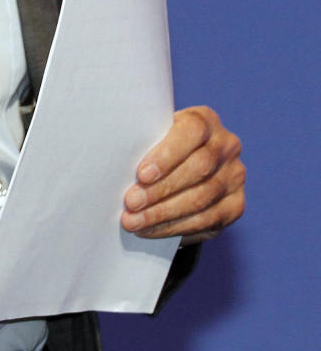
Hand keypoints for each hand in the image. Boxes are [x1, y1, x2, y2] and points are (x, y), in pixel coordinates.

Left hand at [121, 106, 244, 244]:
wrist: (182, 166)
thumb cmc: (157, 147)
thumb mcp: (152, 135)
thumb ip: (142, 142)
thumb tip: (115, 165)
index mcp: (205, 120)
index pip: (191, 132)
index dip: (166, 154)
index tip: (141, 174)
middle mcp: (227, 145)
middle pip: (198, 168)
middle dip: (160, 190)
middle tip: (131, 203)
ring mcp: (235, 176)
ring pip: (202, 198)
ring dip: (164, 214)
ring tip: (134, 222)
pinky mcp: (235, 205)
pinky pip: (209, 221)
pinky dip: (176, 228)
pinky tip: (151, 230)